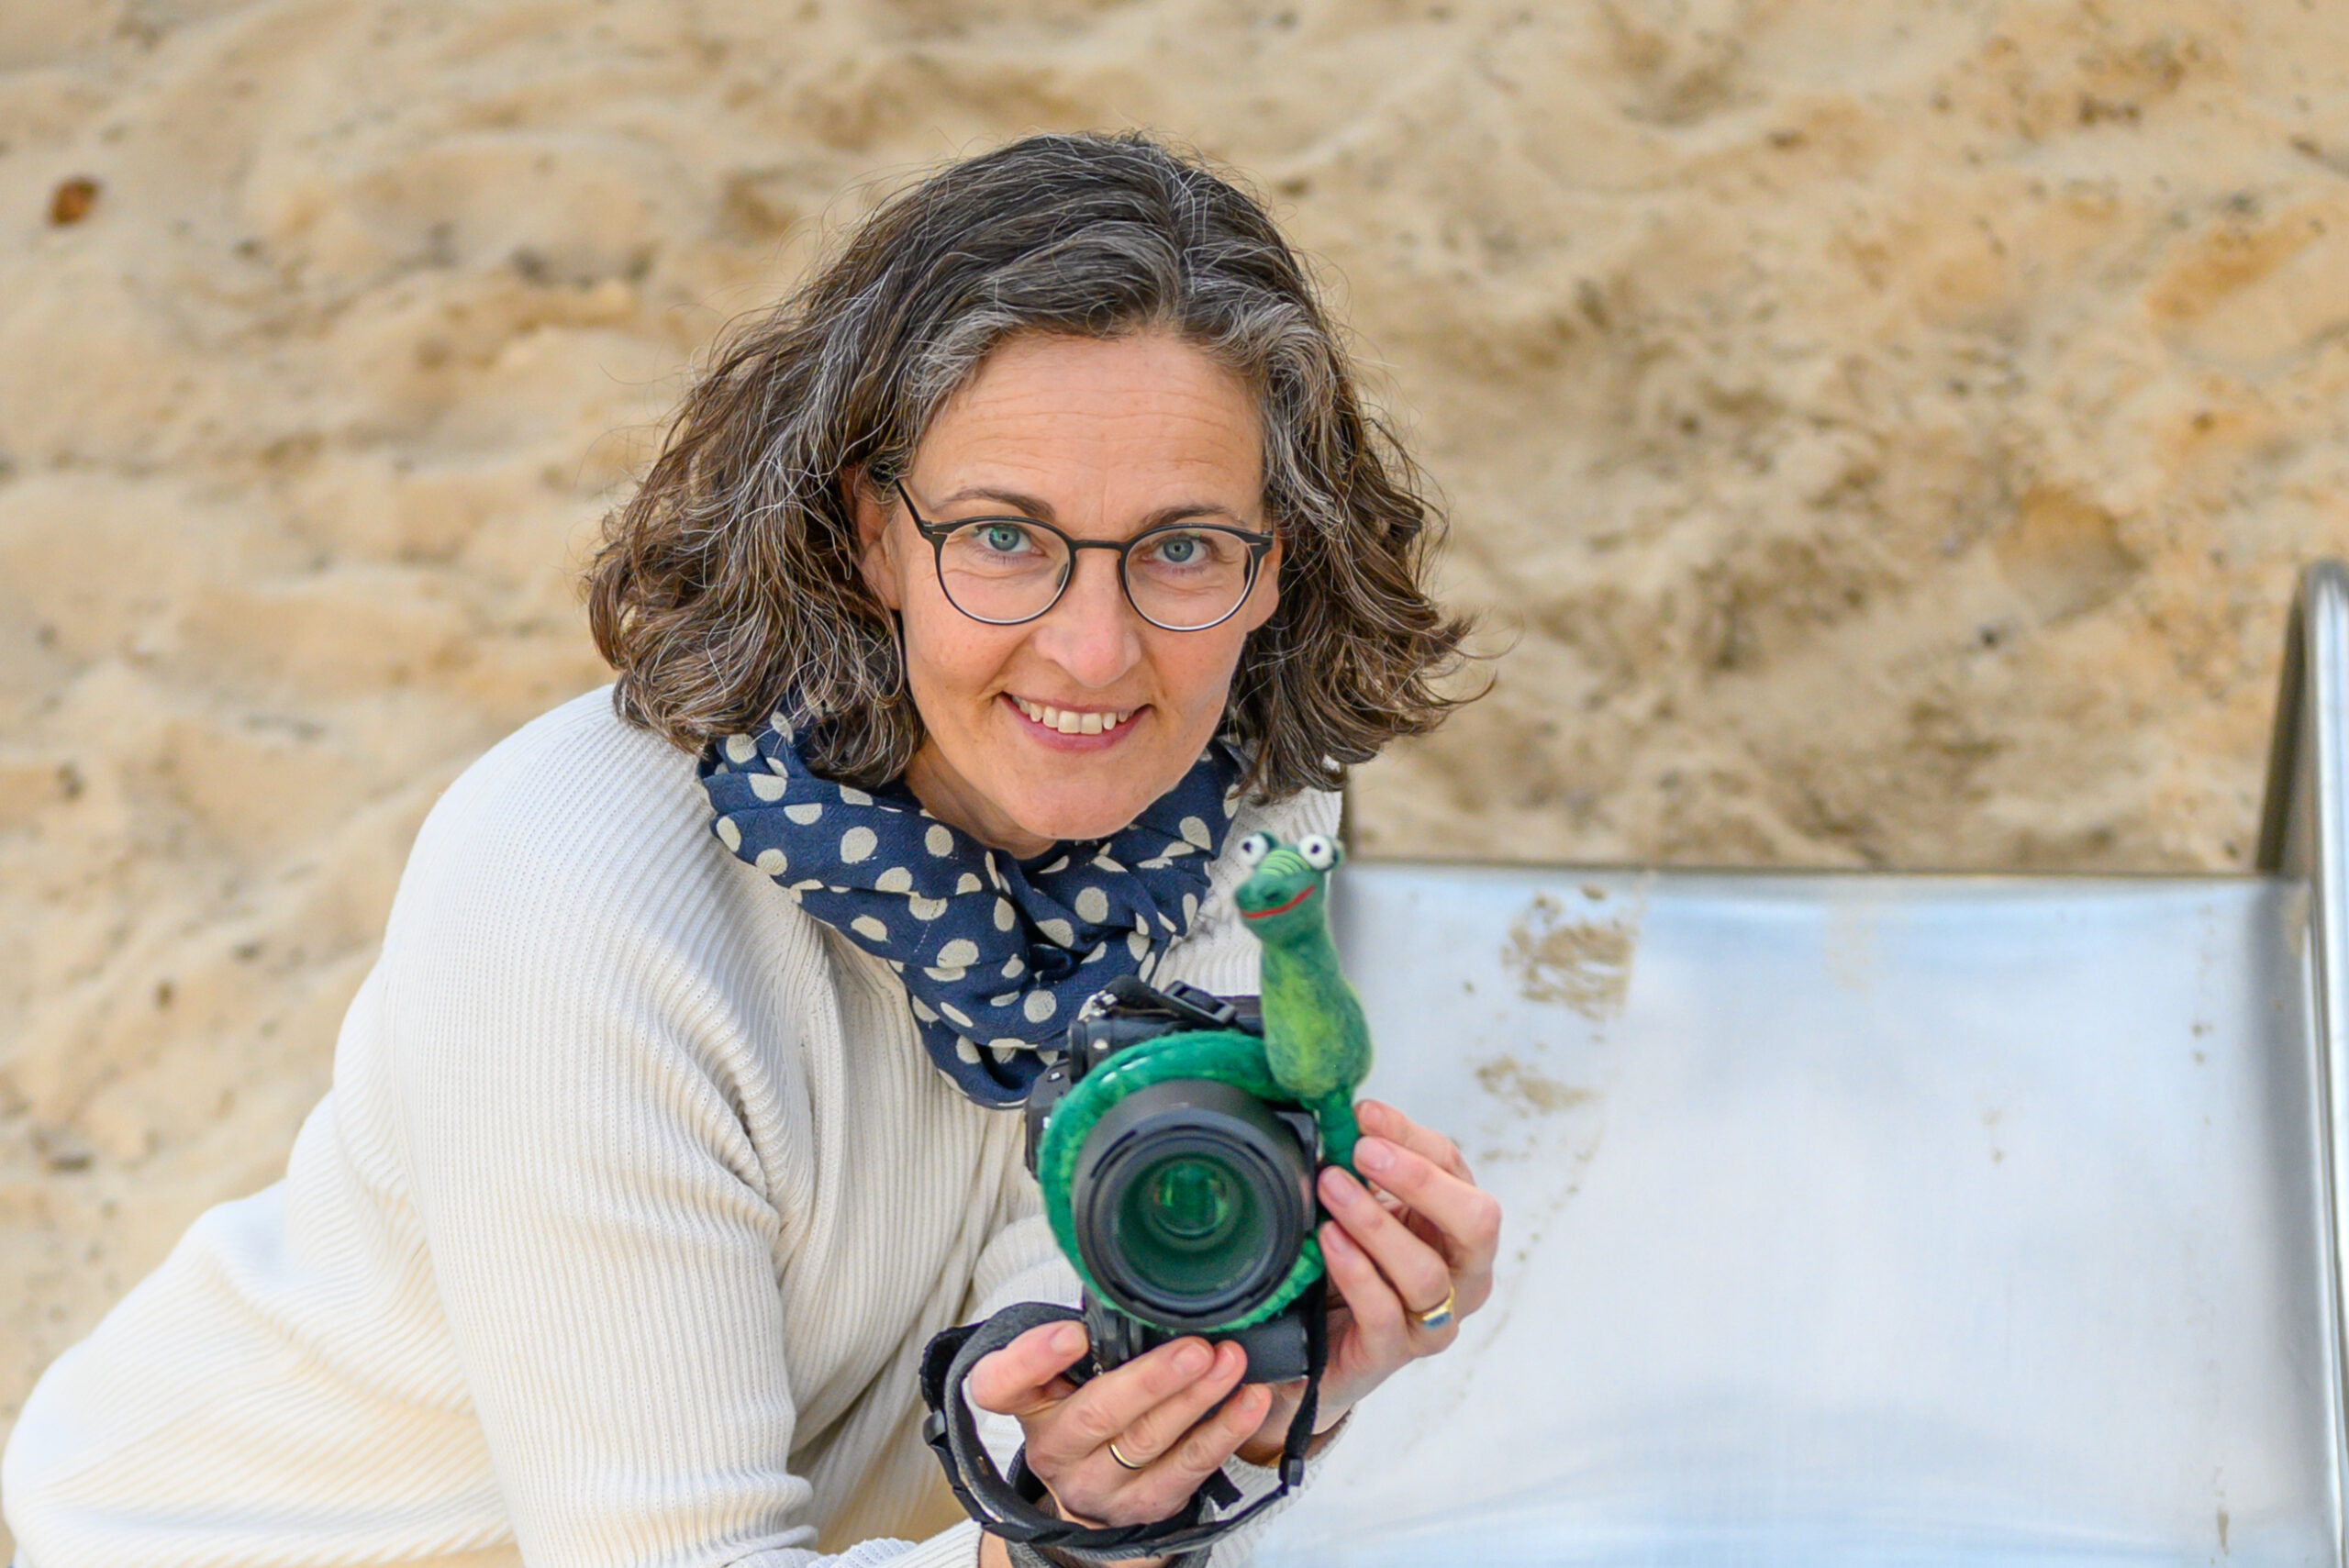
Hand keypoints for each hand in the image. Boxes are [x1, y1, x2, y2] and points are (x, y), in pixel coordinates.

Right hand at [965, 1319, 1273, 1538]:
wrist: (1101, 1488)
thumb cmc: (1090, 1406)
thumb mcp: (1073, 1373)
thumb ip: (1095, 1338)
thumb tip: (1143, 1282)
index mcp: (1029, 1404)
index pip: (1001, 1385)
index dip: (1031, 1360)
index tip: (1072, 1335)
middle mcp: (1054, 1449)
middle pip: (1096, 1414)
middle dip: (1150, 1379)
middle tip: (1194, 1349)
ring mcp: (1097, 1485)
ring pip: (1148, 1441)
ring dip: (1197, 1398)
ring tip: (1230, 1362)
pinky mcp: (1144, 1506)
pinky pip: (1188, 1468)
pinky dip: (1224, 1431)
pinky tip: (1248, 1400)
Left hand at [1235, 1099, 1502, 1462]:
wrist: (1318, 1343)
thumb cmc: (1352, 1263)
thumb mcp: (1365, 1205)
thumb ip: (1366, 1165)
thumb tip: (1355, 1114)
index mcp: (1461, 1226)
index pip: (1454, 1169)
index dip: (1410, 1136)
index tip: (1363, 1113)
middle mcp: (1465, 1274)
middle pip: (1477, 1222)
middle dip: (1421, 1180)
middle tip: (1365, 1151)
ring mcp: (1436, 1320)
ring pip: (1426, 1272)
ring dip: (1375, 1223)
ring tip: (1332, 1189)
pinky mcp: (1395, 1353)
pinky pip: (1386, 1314)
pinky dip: (1357, 1273)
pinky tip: (1329, 1241)